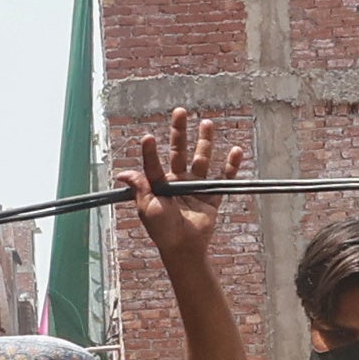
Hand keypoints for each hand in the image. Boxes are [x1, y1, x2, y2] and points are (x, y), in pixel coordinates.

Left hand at [122, 108, 245, 261]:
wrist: (183, 247)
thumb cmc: (162, 230)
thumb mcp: (146, 207)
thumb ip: (139, 187)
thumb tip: (122, 173)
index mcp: (160, 184)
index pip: (154, 163)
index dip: (150, 152)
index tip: (147, 138)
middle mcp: (178, 182)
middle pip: (179, 152)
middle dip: (180, 132)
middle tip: (180, 112)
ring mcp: (196, 188)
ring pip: (202, 160)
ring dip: (205, 141)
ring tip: (207, 123)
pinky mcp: (212, 197)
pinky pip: (223, 179)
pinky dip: (231, 166)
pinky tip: (236, 150)